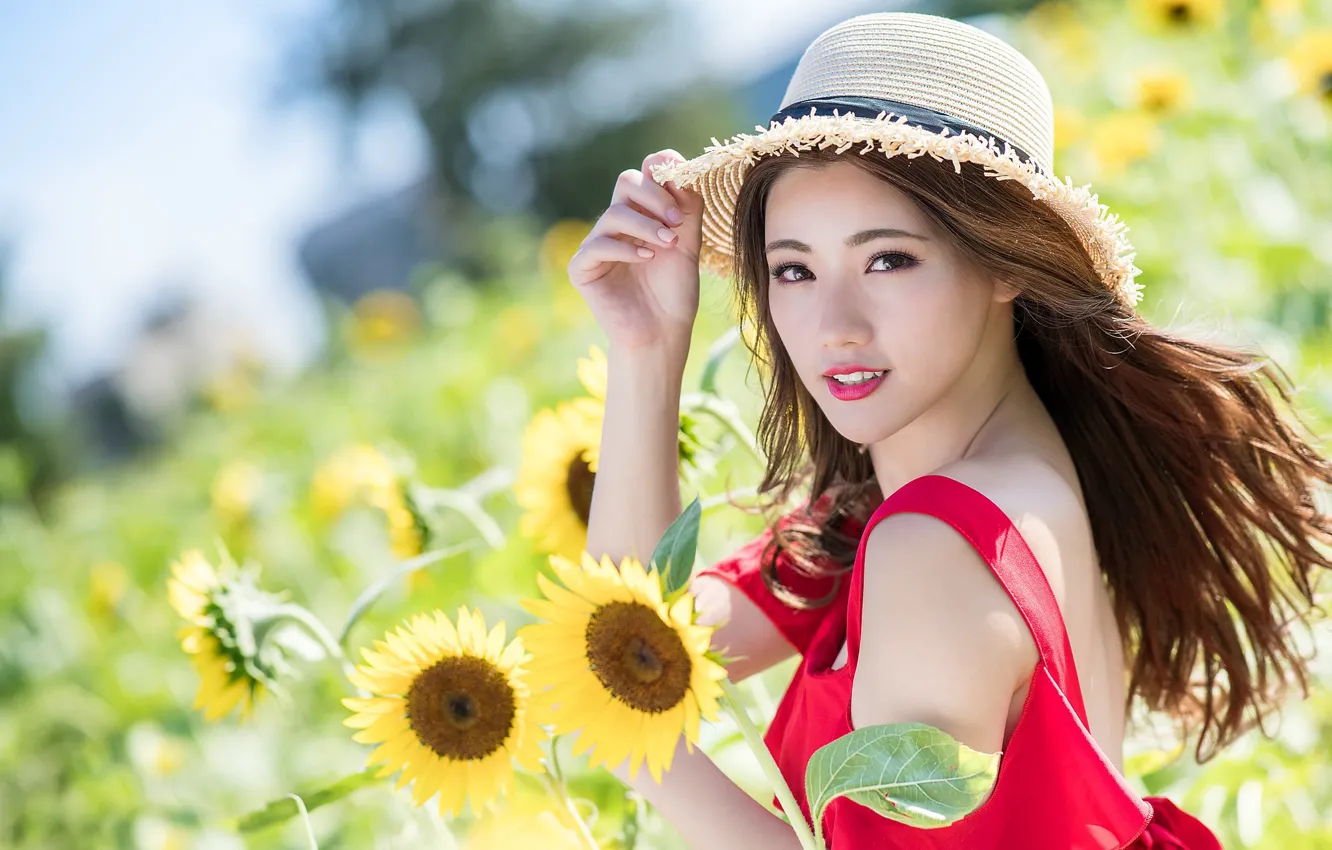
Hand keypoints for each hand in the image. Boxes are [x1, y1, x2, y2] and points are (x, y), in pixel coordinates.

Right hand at [568, 150, 703, 354]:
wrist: (663, 332)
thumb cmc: (675, 292)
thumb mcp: (690, 243)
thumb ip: (687, 207)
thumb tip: (675, 166)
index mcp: (642, 215)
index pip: (644, 175)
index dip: (660, 172)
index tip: (682, 188)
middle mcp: (617, 225)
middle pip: (626, 182)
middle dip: (654, 196)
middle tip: (676, 221)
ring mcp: (597, 245)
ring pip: (614, 213)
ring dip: (645, 226)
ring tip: (668, 245)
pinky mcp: (582, 268)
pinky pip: (597, 245)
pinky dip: (625, 248)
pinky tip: (647, 260)